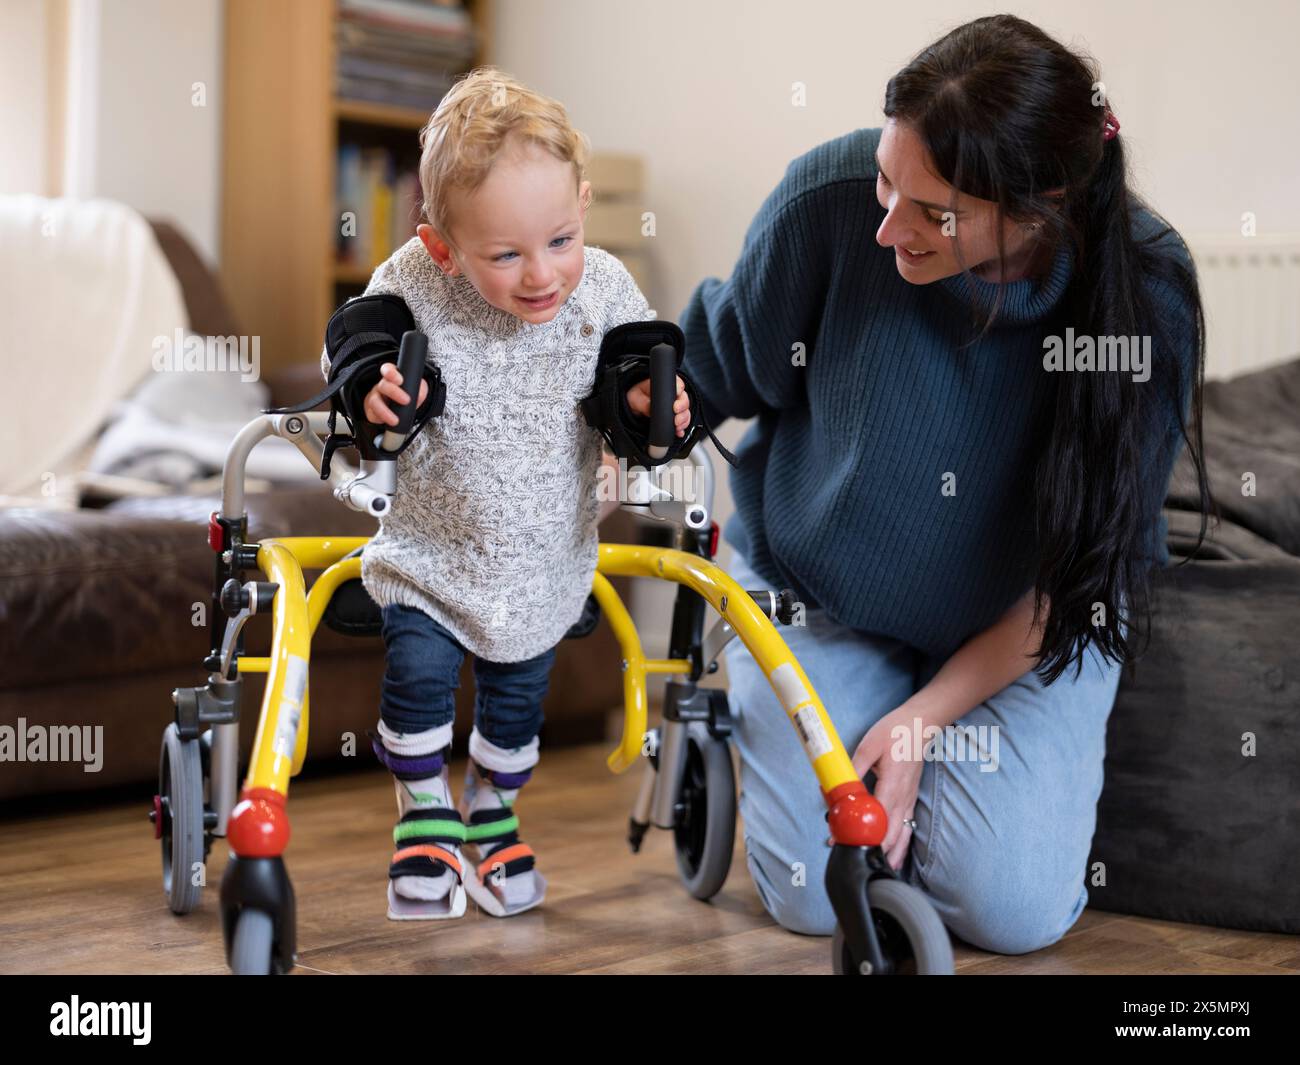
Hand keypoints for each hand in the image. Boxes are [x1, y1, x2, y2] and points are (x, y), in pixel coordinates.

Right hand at [364, 362, 428, 425]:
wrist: (399, 410)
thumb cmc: (406, 395)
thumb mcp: (417, 389)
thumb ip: (420, 389)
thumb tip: (419, 395)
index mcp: (392, 377)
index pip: (387, 369)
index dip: (391, 373)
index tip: (400, 380)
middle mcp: (382, 386)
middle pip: (383, 385)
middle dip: (394, 392)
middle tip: (406, 400)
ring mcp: (375, 398)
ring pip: (374, 401)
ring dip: (385, 411)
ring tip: (395, 420)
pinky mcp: (371, 411)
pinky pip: (372, 415)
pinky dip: (380, 419)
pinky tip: (388, 423)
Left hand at [625, 375, 689, 436]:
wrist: (633, 407)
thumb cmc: (635, 397)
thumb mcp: (635, 397)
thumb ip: (643, 402)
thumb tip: (650, 408)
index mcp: (665, 385)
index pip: (678, 384)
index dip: (679, 393)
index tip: (675, 404)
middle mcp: (672, 395)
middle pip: (685, 400)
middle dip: (683, 410)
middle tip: (676, 418)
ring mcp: (675, 406)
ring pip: (686, 412)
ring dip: (684, 420)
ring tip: (677, 426)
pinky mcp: (674, 417)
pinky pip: (683, 422)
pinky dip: (682, 428)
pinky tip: (678, 432)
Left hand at [851, 706, 926, 871]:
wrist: (920, 724)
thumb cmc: (894, 732)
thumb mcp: (868, 746)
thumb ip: (853, 769)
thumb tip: (837, 787)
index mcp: (892, 785)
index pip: (878, 818)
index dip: (863, 834)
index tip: (846, 843)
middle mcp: (904, 796)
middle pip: (892, 832)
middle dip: (875, 849)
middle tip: (855, 859)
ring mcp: (910, 798)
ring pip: (903, 833)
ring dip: (892, 852)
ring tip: (879, 869)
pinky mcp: (911, 796)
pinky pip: (908, 825)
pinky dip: (902, 842)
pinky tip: (896, 854)